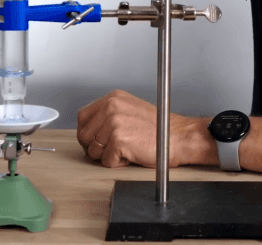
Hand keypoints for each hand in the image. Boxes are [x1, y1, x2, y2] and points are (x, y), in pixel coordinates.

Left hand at [76, 90, 213, 168]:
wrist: (178, 137)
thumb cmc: (157, 129)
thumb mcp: (130, 111)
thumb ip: (108, 116)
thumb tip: (90, 131)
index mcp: (113, 98)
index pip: (83, 117)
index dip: (88, 133)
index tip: (98, 141)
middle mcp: (111, 107)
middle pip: (84, 136)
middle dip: (96, 147)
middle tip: (115, 148)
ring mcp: (113, 122)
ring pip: (93, 151)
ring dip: (109, 156)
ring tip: (127, 149)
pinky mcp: (118, 139)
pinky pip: (106, 161)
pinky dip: (118, 163)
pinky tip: (131, 154)